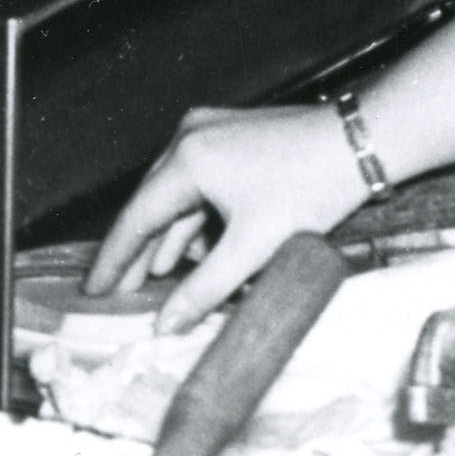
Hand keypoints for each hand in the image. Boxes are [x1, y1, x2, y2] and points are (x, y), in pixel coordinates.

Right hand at [89, 101, 376, 328]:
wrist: (361, 142)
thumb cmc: (313, 187)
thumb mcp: (255, 247)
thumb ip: (206, 288)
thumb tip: (165, 325)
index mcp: (188, 159)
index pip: (136, 218)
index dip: (114, 260)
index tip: (93, 290)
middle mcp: (189, 136)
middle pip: (151, 204)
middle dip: (139, 252)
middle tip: (119, 292)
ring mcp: (210, 130)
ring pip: (177, 194)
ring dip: (172, 236)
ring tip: (160, 278)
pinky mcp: (231, 134)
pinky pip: (200, 181)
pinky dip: (198, 216)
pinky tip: (201, 249)